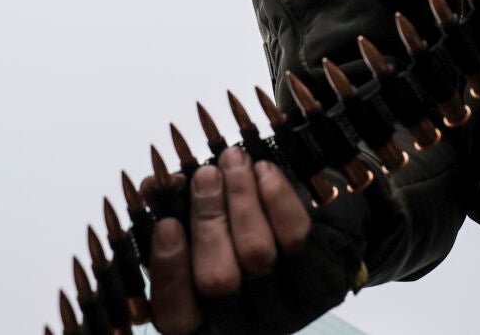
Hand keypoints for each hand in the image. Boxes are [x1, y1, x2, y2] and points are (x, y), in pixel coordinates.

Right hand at [148, 148, 312, 333]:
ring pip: (255, 251)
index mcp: (204, 320)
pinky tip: (264, 170)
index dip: (168, 270)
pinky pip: (295, 234)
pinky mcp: (321, 276)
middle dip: (208, 220)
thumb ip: (177, 217)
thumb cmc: (242, 235)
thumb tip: (153, 188)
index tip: (166, 224)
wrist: (326, 243)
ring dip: (240, 197)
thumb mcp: (202, 232)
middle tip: (204, 175)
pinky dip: (276, 196)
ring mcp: (286, 302)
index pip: (176, 315)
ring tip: (232, 160)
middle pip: (217, 279)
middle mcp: (243, 320)